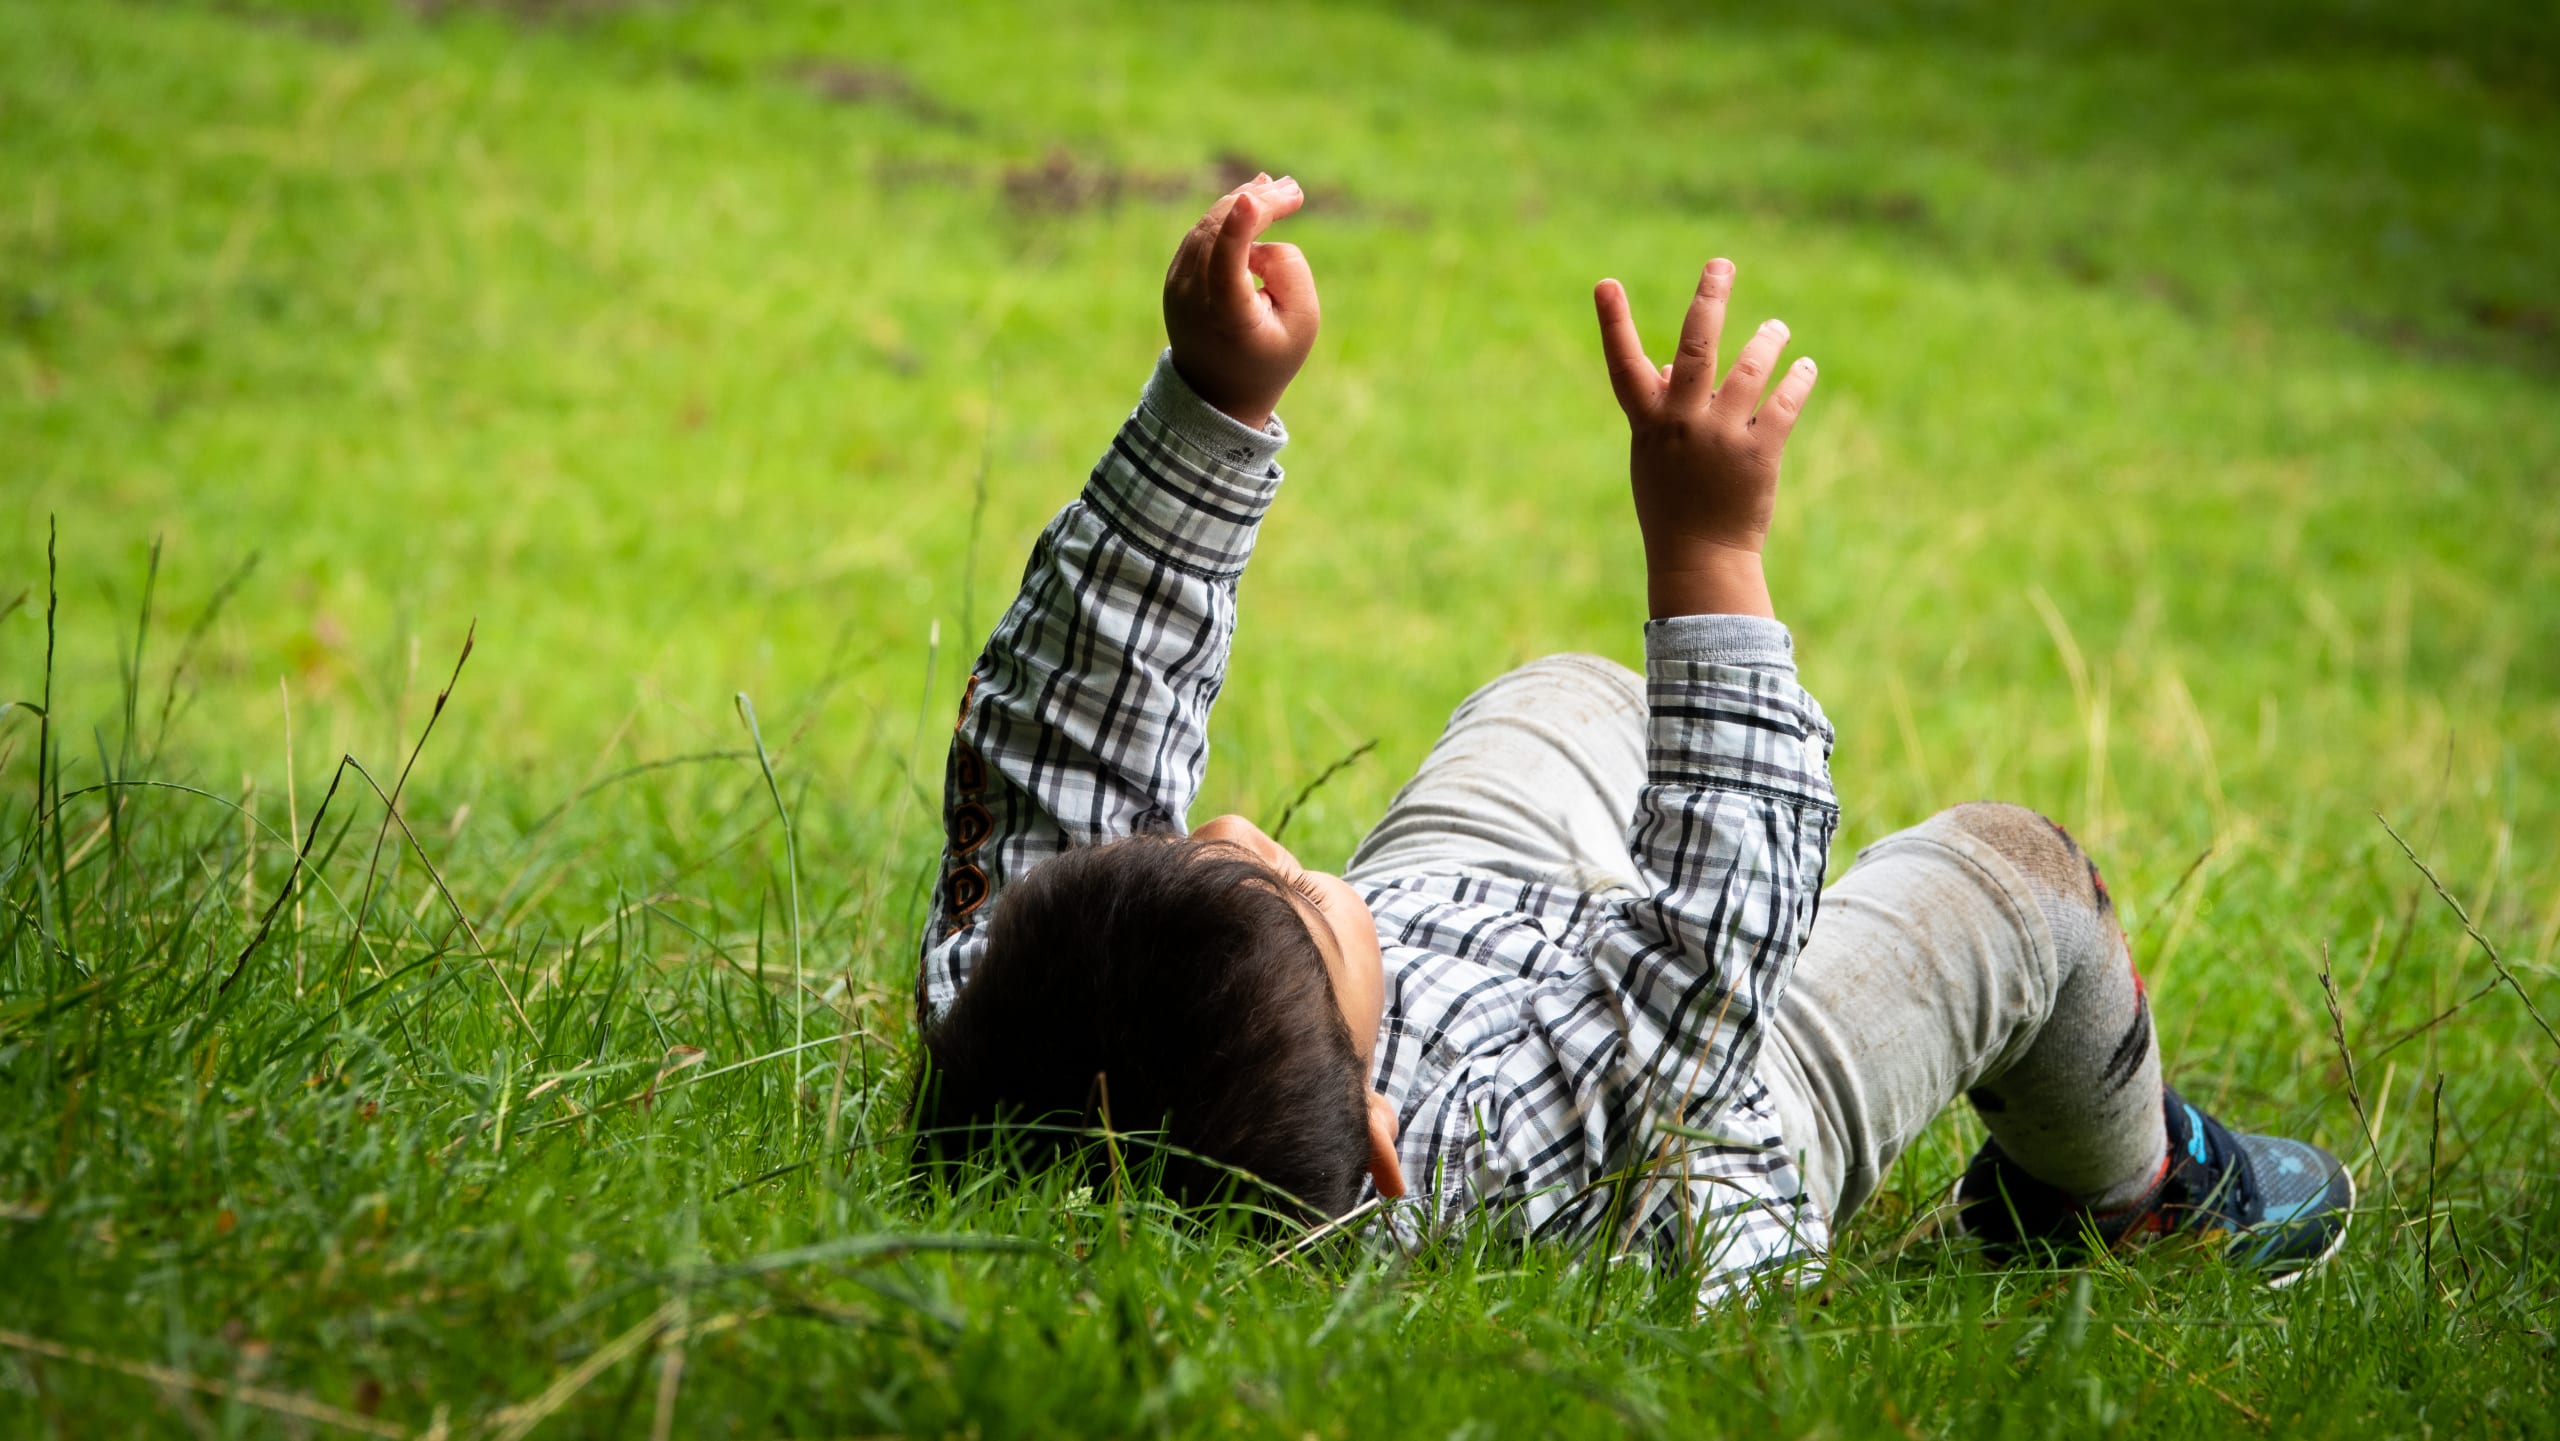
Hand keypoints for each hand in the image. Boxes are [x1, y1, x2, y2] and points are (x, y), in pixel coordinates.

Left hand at [1163, 174, 1318, 430]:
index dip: (1238, 229)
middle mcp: (1193, 299)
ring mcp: (1178, 286)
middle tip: (1295, 190)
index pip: (1226, 267)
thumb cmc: (1270, 355)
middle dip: (1258, 204)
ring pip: (1208, 226)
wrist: (1219, 390)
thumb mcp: (1302, 322)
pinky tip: (1250, 200)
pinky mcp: (1175, 276)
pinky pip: (1201, 234)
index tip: (1253, 198)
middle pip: (1219, 234)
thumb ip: (1291, 270)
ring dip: (1242, 202)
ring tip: (1279, 189)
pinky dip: (1225, 216)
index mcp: (1226, 318)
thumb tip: (1259, 236)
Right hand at [1594, 259, 1817, 619]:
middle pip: (1696, 346)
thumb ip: (1661, 407)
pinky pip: (1784, 402)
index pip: (1624, 364)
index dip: (1613, 324)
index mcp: (1649, 422)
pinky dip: (1797, 380)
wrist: (1701, 559)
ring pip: (1751, 367)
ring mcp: (1721, 436)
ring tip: (1776, 330)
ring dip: (1768, 341)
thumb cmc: (1673, 503)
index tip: (1605, 284)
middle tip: (1721, 265)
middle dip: (1709, 299)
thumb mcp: (1653, 454)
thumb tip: (1670, 364)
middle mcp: (1683, 422)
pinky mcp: (1759, 453)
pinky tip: (1803, 368)